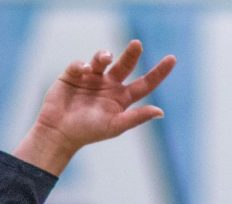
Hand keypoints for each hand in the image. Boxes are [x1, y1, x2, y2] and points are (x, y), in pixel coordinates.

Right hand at [15, 40, 175, 174]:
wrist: (59, 132)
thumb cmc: (88, 132)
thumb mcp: (115, 126)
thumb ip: (137, 117)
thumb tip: (161, 112)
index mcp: (122, 99)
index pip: (145, 83)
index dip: (158, 72)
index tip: (172, 59)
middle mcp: (109, 86)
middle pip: (126, 65)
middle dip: (132, 54)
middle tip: (137, 44)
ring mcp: (92, 79)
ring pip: (102, 59)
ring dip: (104, 56)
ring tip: (105, 58)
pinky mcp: (74, 74)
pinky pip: (80, 64)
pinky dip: (82, 65)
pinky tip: (83, 71)